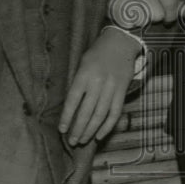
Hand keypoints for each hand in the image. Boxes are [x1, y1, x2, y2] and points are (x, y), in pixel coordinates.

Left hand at [59, 25, 138, 144]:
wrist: (121, 42)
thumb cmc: (97, 53)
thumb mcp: (82, 63)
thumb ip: (78, 83)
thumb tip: (72, 109)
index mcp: (84, 75)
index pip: (73, 101)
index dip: (67, 117)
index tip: (62, 130)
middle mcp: (98, 83)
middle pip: (86, 111)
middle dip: (78, 129)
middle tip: (72, 142)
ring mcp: (112, 88)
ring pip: (100, 115)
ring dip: (91, 130)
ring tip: (83, 140)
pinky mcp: (122, 91)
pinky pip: (115, 112)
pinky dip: (108, 126)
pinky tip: (100, 135)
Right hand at [108, 0, 180, 27]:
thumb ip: (173, 2)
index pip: (170, 2)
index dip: (172, 14)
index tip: (168, 20)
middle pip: (159, 14)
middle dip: (154, 17)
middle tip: (146, 12)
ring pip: (145, 21)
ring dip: (143, 21)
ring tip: (136, 12)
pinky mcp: (116, 9)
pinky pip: (131, 25)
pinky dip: (131, 24)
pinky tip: (128, 17)